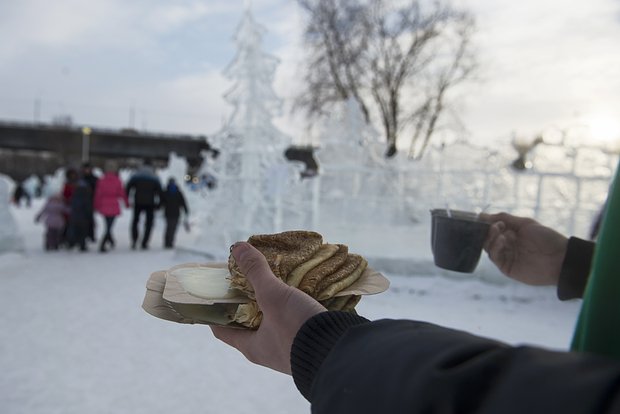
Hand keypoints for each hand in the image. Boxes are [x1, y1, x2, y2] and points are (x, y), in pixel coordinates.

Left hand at [211, 242, 325, 374]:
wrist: (340, 352)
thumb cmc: (297, 329)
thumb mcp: (273, 296)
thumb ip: (256, 272)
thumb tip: (236, 247)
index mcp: (252, 346)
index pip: (222, 329)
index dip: (215, 310)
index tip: (215, 290)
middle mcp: (269, 350)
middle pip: (250, 321)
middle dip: (249, 299)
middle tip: (248, 275)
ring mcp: (290, 346)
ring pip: (276, 319)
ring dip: (275, 300)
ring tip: (275, 277)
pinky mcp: (309, 339)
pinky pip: (296, 319)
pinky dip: (295, 304)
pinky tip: (299, 288)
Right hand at [481, 212, 567, 285]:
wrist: (560, 258)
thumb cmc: (546, 238)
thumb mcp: (525, 223)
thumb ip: (505, 218)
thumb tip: (482, 215)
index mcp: (511, 234)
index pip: (492, 228)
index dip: (487, 223)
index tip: (483, 218)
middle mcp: (507, 245)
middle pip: (488, 238)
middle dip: (488, 231)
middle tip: (495, 226)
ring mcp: (506, 256)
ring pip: (489, 247)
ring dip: (491, 238)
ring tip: (498, 231)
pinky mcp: (506, 267)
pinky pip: (495, 257)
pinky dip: (495, 248)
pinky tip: (501, 240)